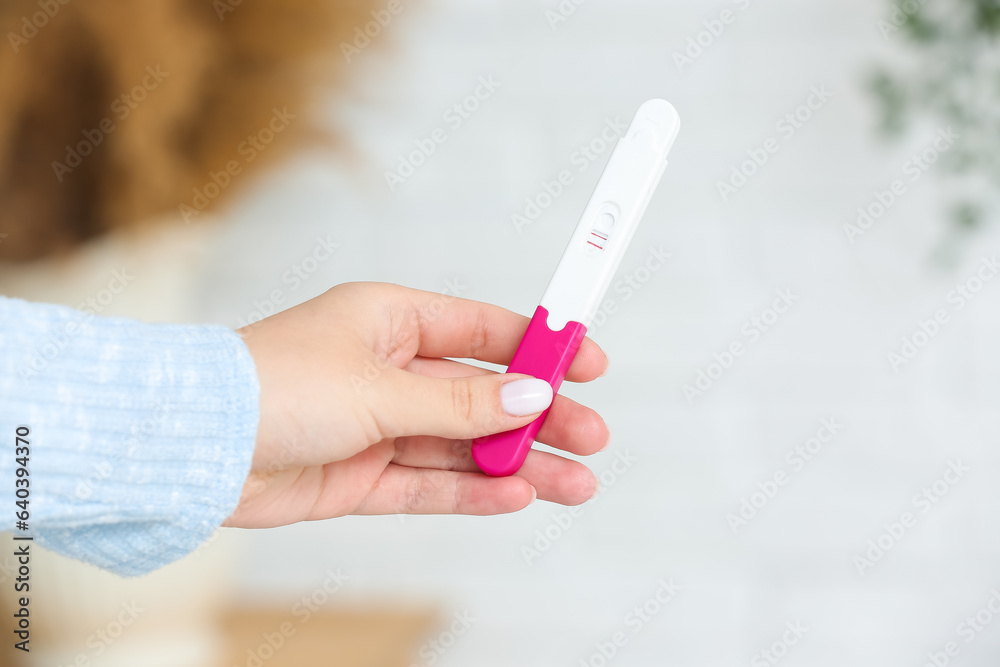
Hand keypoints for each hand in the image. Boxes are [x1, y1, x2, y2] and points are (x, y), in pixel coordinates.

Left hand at [224, 282, 610, 527]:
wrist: (193, 448)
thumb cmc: (273, 386)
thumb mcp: (380, 388)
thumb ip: (461, 402)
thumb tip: (532, 393)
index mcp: (391, 320)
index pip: (484, 330)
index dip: (539, 346)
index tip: (589, 362)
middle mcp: (389, 370)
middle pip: (484, 393)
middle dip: (539, 415)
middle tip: (592, 436)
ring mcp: (378, 425)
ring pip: (465, 445)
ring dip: (518, 462)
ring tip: (575, 482)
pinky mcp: (363, 475)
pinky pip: (431, 483)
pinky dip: (473, 490)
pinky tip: (518, 494)